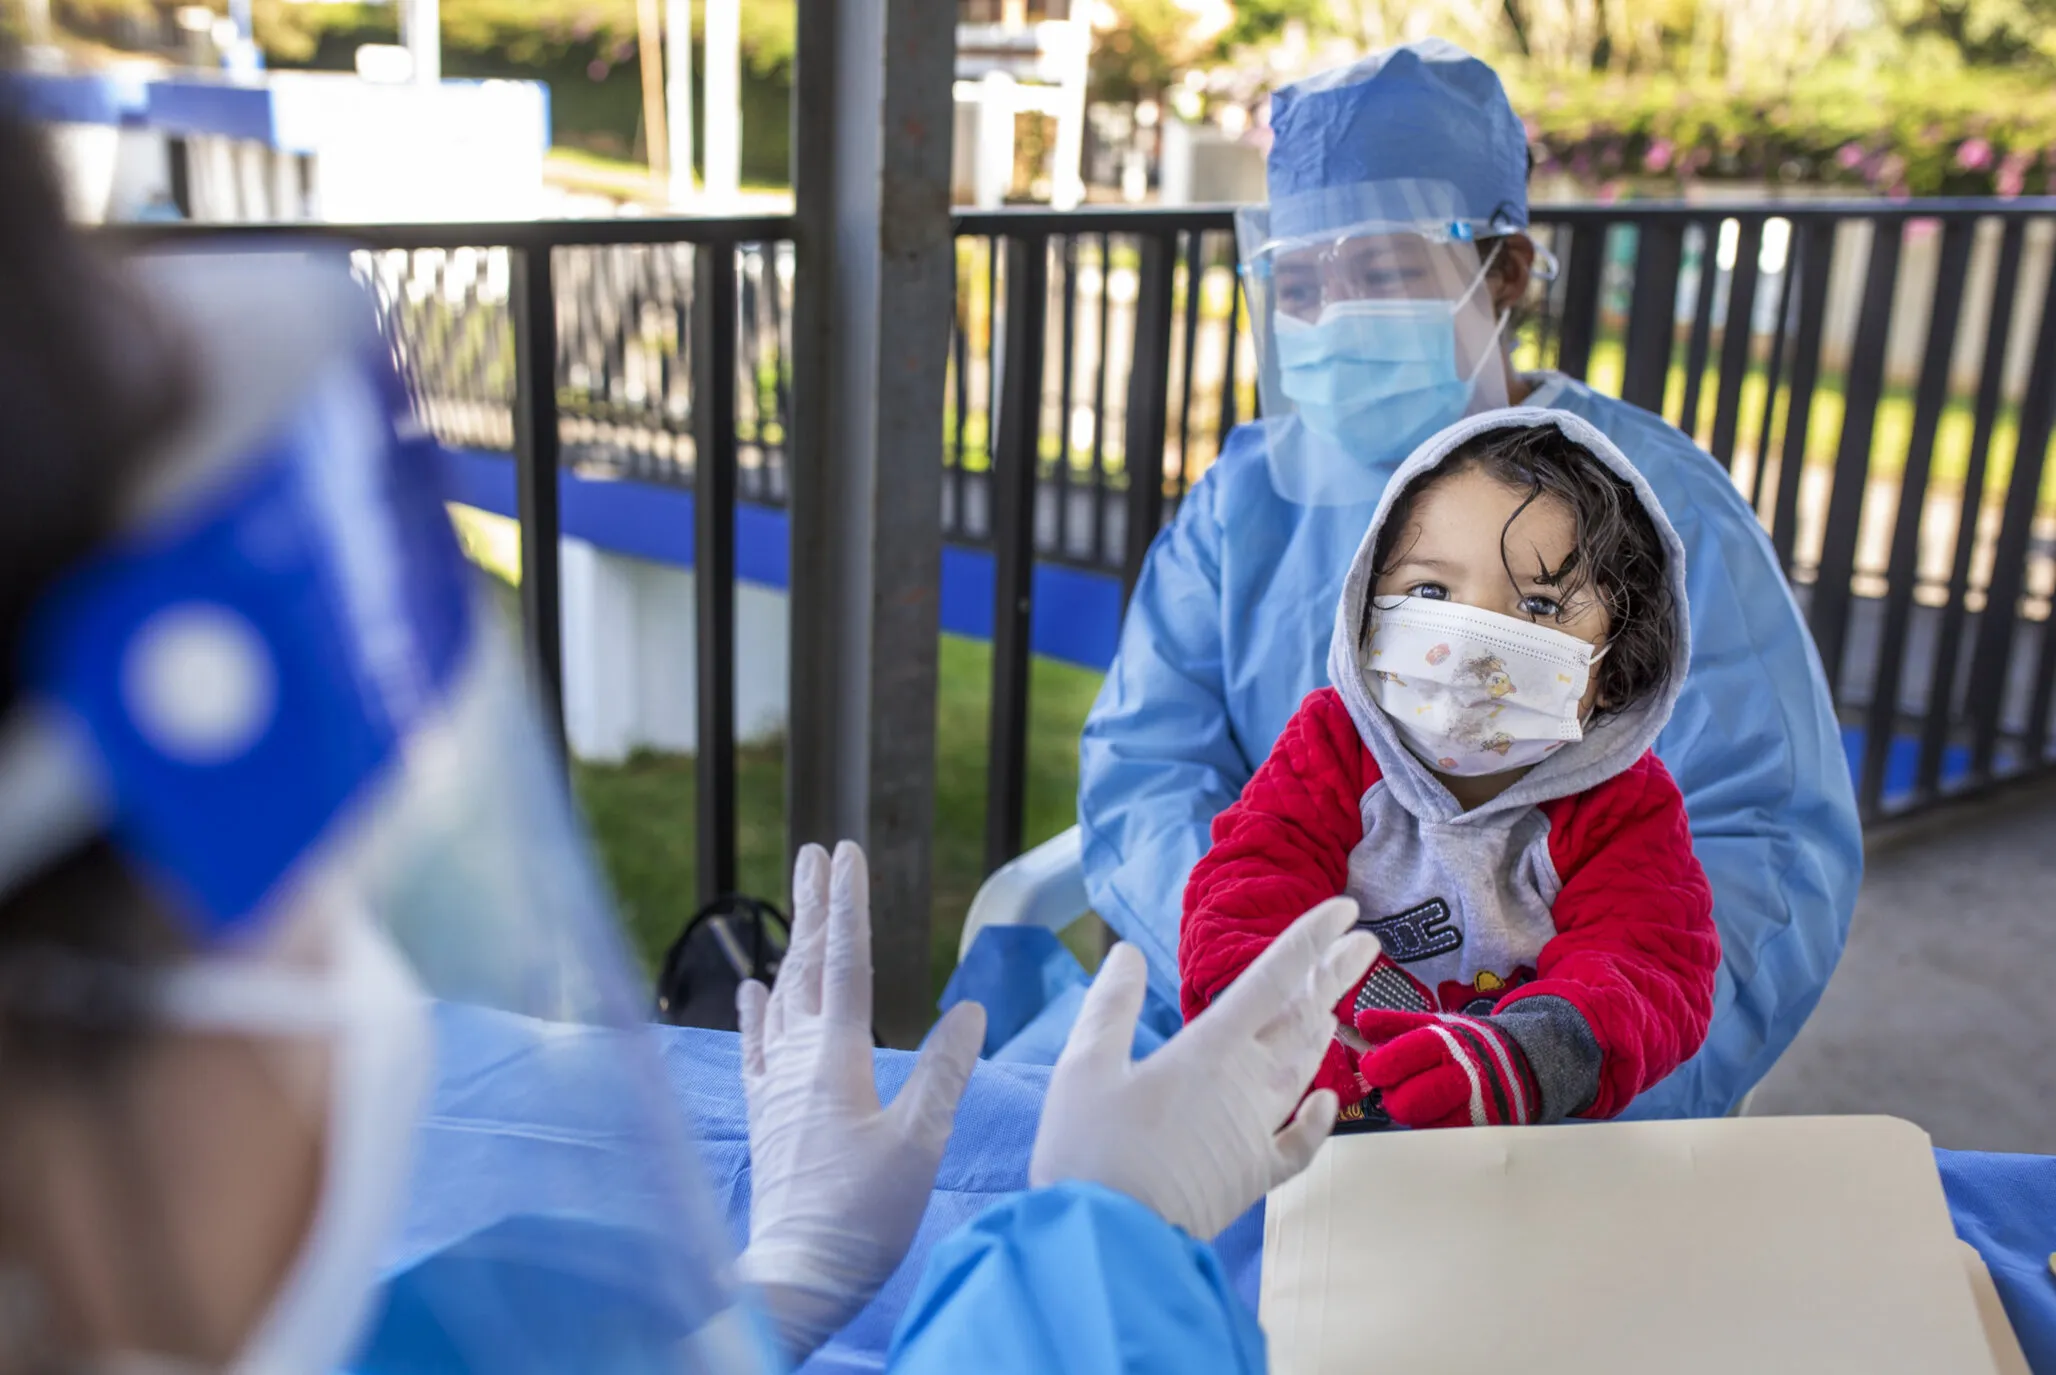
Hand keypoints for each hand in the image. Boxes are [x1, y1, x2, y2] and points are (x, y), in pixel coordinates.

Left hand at [737, 842, 985, 1361]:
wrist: (798, 1279)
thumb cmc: (862, 1218)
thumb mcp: (920, 1143)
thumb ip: (944, 1072)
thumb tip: (968, 1007)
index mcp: (837, 1059)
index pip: (845, 963)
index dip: (847, 904)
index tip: (846, 853)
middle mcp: (798, 1062)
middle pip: (806, 967)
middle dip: (813, 907)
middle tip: (816, 854)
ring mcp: (776, 1088)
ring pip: (782, 998)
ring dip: (790, 946)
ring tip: (794, 904)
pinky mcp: (767, 1118)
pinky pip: (757, 1048)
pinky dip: (756, 1012)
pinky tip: (752, 990)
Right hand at [1029, 897, 1378, 1239]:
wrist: (1110, 1241)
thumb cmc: (1089, 1154)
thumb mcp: (1082, 1067)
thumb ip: (1109, 1006)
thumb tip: (1125, 954)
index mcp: (1208, 1051)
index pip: (1271, 979)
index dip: (1310, 939)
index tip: (1344, 910)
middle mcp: (1245, 1086)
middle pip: (1301, 1018)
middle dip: (1334, 976)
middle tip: (1366, 944)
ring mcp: (1256, 1133)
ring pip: (1304, 1069)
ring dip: (1324, 1028)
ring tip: (1339, 999)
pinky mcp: (1254, 1177)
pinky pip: (1300, 1142)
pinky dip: (1319, 1118)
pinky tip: (1328, 1098)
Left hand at [1354, 1009, 1539, 1127]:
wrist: (1521, 1062)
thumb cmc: (1465, 1042)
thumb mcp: (1433, 1023)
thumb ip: (1394, 1023)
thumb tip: (1360, 1021)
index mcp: (1446, 1043)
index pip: (1402, 1057)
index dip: (1378, 1066)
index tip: (1371, 1067)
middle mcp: (1462, 1076)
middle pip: (1408, 1101)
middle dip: (1392, 1096)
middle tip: (1394, 1087)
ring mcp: (1474, 1108)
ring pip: (1422, 1124)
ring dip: (1411, 1112)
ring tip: (1416, 1096)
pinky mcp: (1480, 1131)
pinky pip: (1441, 1136)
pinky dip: (1430, 1124)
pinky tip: (1434, 1111)